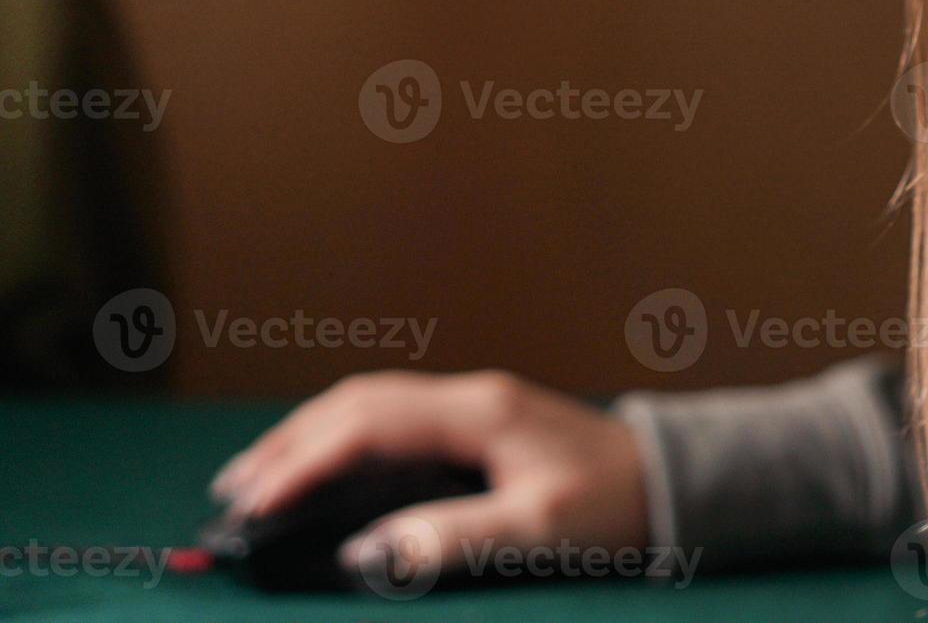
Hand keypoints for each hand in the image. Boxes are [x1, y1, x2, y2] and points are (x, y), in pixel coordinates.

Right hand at [209, 370, 648, 571]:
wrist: (674, 480)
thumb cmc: (615, 504)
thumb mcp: (539, 531)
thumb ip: (452, 539)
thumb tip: (364, 553)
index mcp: (479, 412)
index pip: (367, 424)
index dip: (304, 462)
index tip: (253, 505)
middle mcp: (470, 396)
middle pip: (357, 402)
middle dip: (289, 443)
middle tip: (230, 493)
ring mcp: (475, 404)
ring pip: (370, 404)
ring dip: (310, 436)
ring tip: (256, 478)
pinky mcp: (480, 422)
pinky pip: (392, 418)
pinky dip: (344, 439)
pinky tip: (326, 466)